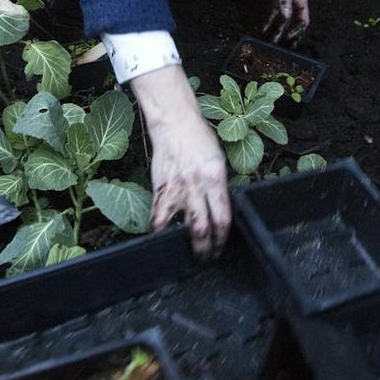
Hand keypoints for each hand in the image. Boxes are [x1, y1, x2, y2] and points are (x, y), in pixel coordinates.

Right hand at [129, 65, 229, 257]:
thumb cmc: (199, 139)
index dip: (222, 237)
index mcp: (215, 177)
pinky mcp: (159, 187)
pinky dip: (158, 229)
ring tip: (185, 252)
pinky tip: (161, 235)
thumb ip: (218, 186)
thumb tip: (219, 209)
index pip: (222, 218)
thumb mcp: (218, 161)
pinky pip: (157, 215)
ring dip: (181, 243)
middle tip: (207, 256)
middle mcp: (196, 185)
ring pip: (175, 226)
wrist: (174, 123)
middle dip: (206, 248)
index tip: (221, 245)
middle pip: (201, 228)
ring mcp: (175, 188)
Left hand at [256, 0, 308, 43]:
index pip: (303, 19)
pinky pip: (273, 15)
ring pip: (283, 21)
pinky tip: (263, 29)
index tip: (289, 37)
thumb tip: (286, 17)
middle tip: (287, 47)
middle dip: (291, 35)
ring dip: (278, 31)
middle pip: (295, 23)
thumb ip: (284, 1)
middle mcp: (294, 3)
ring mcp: (284, 2)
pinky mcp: (275, 0)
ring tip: (273, 42)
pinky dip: (269, 22)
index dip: (298, 30)